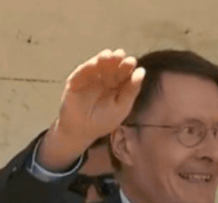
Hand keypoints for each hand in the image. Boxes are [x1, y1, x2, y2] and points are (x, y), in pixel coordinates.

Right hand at [39, 48, 144, 169]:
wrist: (81, 131)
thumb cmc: (103, 121)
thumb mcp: (122, 107)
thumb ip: (131, 91)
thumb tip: (142, 71)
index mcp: (118, 85)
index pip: (125, 72)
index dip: (128, 65)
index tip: (131, 62)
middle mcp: (105, 78)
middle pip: (113, 65)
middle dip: (117, 59)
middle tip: (121, 55)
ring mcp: (90, 78)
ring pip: (98, 64)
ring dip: (104, 58)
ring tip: (109, 56)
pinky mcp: (76, 80)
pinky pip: (82, 70)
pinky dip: (89, 66)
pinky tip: (95, 63)